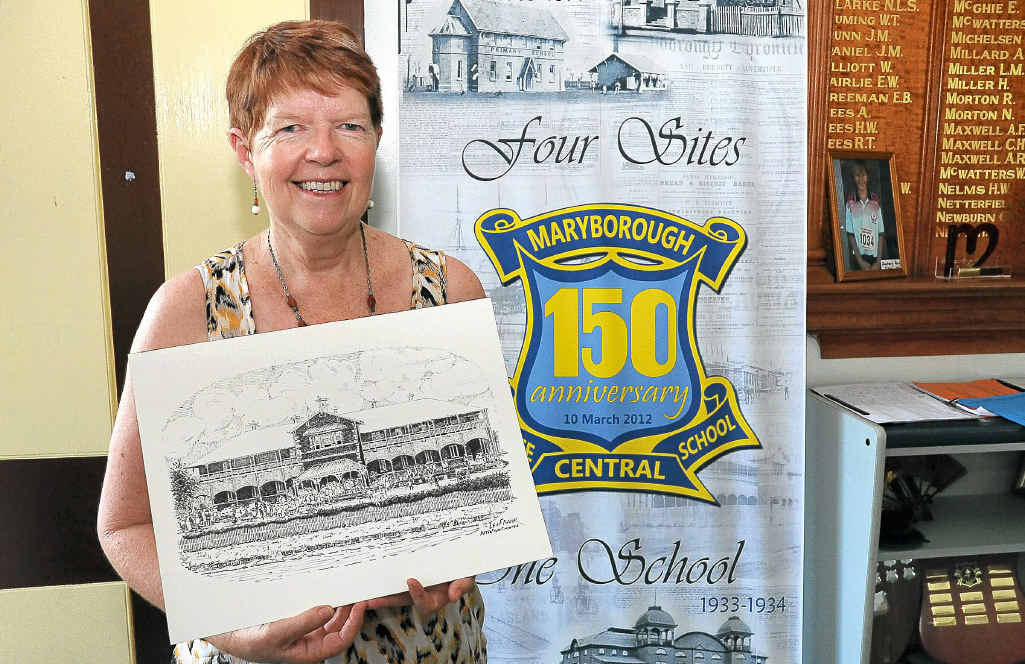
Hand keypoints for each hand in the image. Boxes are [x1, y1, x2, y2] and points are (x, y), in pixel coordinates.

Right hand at [206, 602, 365, 663]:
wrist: (230, 632)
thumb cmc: (250, 641)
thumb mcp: (276, 633)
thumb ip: (302, 623)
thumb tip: (328, 610)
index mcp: (309, 652)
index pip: (340, 640)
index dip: (354, 623)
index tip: (360, 604)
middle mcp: (310, 641)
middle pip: (340, 627)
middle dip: (351, 610)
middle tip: (359, 591)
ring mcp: (306, 630)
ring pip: (332, 617)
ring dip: (341, 603)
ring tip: (347, 587)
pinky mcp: (300, 618)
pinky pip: (320, 609)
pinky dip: (327, 599)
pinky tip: (330, 589)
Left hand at [367, 577, 475, 612]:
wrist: (459, 556)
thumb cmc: (464, 569)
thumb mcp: (467, 576)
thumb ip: (462, 585)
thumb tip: (454, 596)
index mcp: (436, 598)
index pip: (424, 602)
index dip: (417, 594)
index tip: (411, 581)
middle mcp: (422, 594)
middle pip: (402, 601)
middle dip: (386, 601)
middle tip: (370, 601)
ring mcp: (413, 585)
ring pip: (394, 592)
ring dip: (379, 593)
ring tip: (363, 593)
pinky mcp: (406, 574)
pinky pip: (393, 579)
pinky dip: (382, 579)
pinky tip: (369, 576)